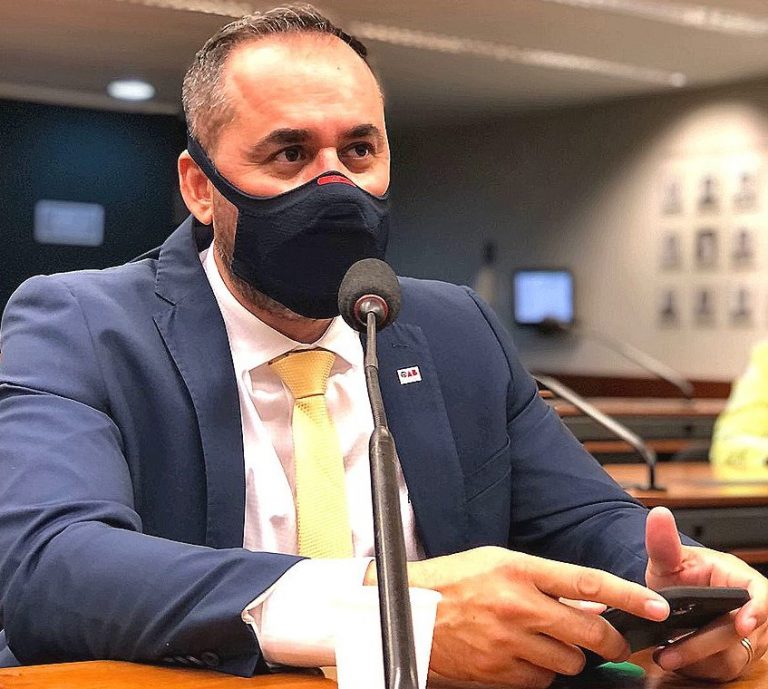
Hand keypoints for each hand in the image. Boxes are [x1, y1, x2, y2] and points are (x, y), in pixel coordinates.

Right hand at [365, 546, 669, 688]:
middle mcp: (517, 605)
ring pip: (568, 663)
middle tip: (615, 643)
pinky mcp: (500, 673)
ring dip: (569, 658)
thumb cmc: (452, 582)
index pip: (587, 582)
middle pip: (589, 634)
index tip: (657, 605)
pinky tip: (521, 656)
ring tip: (546, 643)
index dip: (628, 595)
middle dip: (611, 643)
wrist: (407, 613)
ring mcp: (509, 643)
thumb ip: (543, 580)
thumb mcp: (496, 564)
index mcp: (518, 569)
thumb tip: (587, 603)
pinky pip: (540, 681)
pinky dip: (540, 673)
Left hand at [645, 506, 767, 680]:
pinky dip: (696, 668)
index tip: (742, 624)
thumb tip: (658, 514)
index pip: (762, 597)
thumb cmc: (680, 574)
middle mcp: (751, 612)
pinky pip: (720, 670)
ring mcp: (746, 639)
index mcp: (742, 581)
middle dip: (701, 645)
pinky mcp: (733, 657)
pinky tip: (674, 660)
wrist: (675, 594)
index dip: (756, 612)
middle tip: (670, 653)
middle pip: (737, 635)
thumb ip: (663, 542)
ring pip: (728, 658)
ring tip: (665, 656)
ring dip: (695, 660)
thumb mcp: (668, 559)